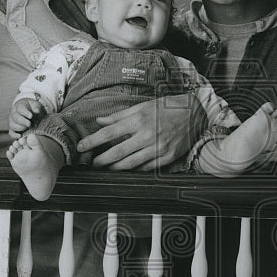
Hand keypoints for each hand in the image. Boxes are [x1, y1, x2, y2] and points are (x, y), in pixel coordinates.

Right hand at [8, 97, 44, 138]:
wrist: (30, 113)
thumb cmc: (33, 109)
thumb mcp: (36, 105)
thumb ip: (36, 107)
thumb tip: (37, 111)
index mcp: (19, 106)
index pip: (20, 108)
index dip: (25, 113)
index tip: (31, 116)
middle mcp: (14, 113)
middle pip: (15, 117)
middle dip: (22, 121)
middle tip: (29, 124)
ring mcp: (12, 121)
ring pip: (12, 125)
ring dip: (20, 128)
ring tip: (27, 128)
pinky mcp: (12, 129)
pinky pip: (11, 133)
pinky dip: (14, 135)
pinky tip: (20, 136)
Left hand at [77, 95, 202, 169]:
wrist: (195, 113)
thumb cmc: (168, 107)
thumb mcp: (143, 106)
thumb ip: (120, 115)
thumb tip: (100, 121)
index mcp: (139, 120)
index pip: (109, 133)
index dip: (93, 141)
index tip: (81, 146)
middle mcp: (147, 135)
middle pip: (117, 152)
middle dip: (101, 159)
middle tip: (92, 163)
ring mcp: (157, 148)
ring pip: (130, 164)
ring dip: (115, 168)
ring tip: (105, 168)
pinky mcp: (167, 157)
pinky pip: (146, 167)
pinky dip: (134, 170)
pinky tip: (125, 170)